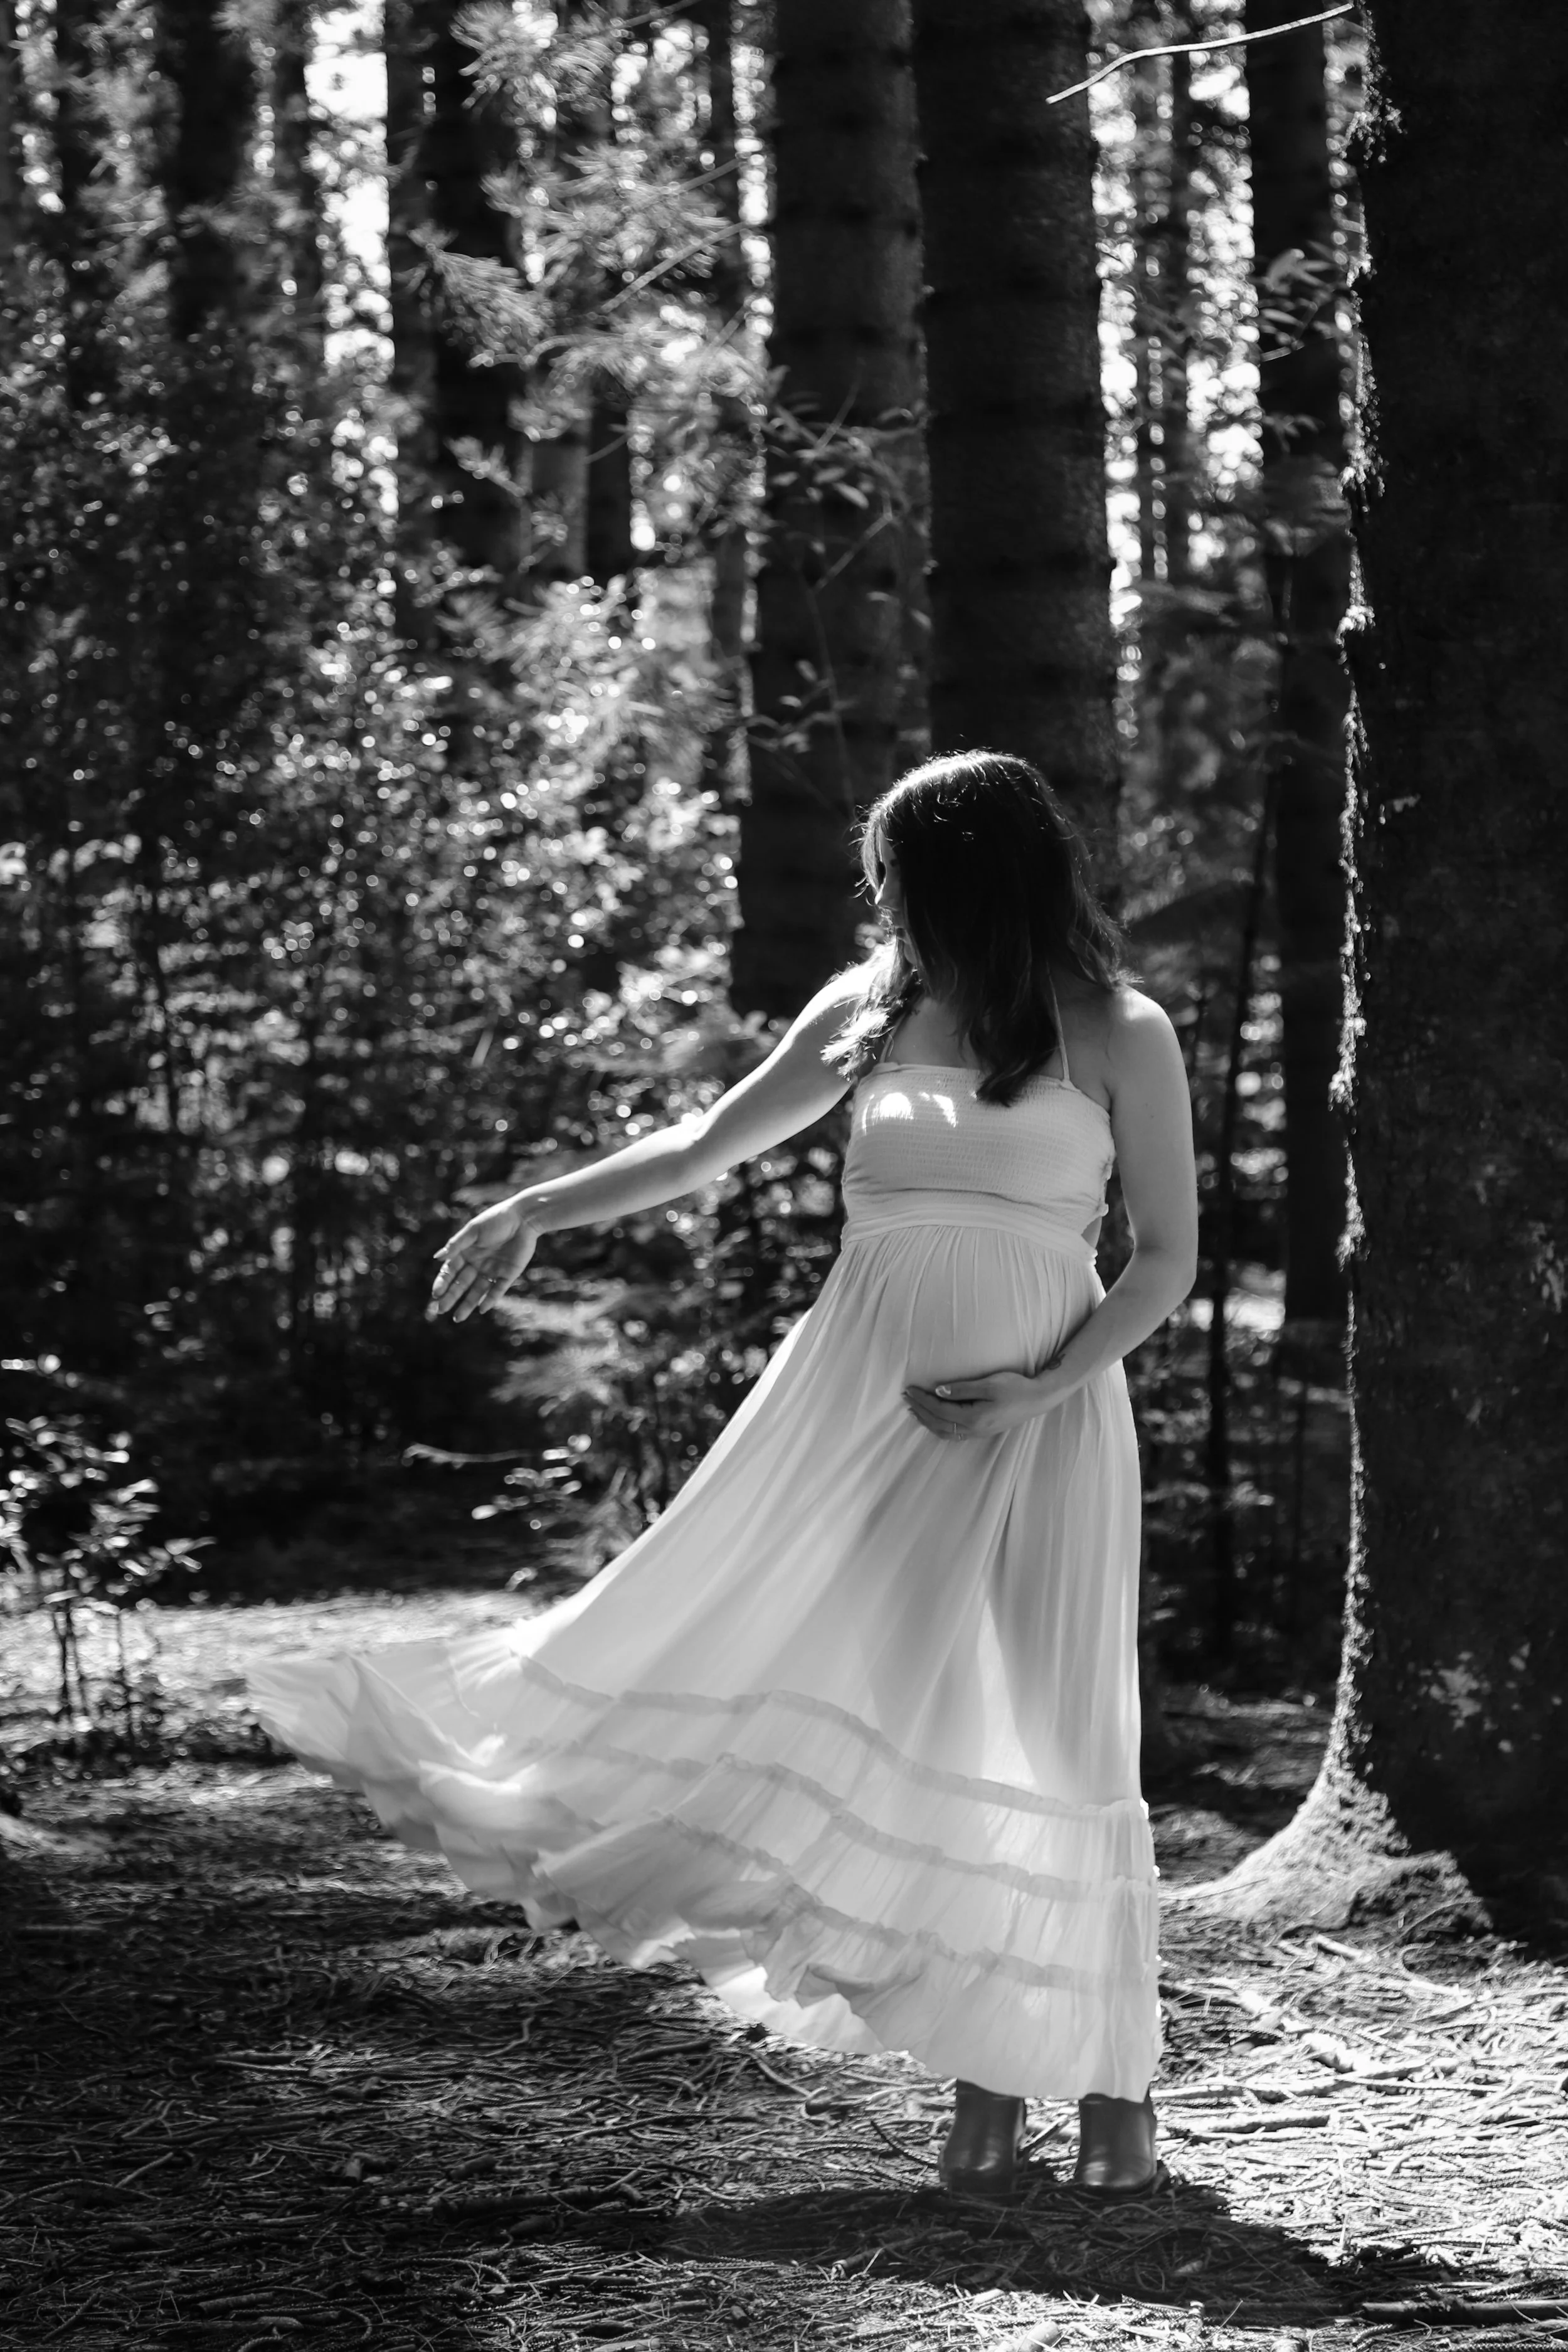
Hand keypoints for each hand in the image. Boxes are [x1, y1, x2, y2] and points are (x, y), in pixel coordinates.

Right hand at [430, 1198, 539, 1320]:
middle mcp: (477, 1263)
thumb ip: (456, 1245)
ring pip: (477, 1291)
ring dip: (467, 1304)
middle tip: (441, 1310)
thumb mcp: (474, 1231)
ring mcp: (492, 1270)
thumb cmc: (496, 1219)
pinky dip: (490, 1299)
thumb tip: (436, 1258)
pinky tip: (481, 1309)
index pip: (450, 1271)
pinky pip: (497, 1290)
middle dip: (451, 1297)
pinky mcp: (508, 1274)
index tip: (436, 1294)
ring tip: (458, 1318)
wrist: (524, 1218)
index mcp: (466, 1252)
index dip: (443, 1282)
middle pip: (461, 1284)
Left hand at [903, 1366, 1059, 1440]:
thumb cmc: (1015, 1387)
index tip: (910, 1389)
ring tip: (914, 1410)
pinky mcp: (982, 1431)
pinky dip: (938, 1426)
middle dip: (920, 1410)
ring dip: (927, 1421)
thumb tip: (938, 1391)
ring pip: (944, 1432)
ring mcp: (978, 1433)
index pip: (939, 1410)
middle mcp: (974, 1430)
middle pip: (938, 1424)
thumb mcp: (989, 1384)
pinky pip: (953, 1434)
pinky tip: (934, 1419)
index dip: (922, 1400)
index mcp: (974, 1417)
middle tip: (906, 1397)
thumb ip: (962, 1389)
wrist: (1037, 1399)